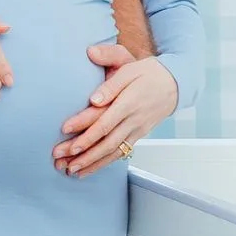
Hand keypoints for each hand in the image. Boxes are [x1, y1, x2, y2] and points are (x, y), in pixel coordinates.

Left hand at [54, 47, 176, 176]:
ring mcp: (136, 130)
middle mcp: (133, 120)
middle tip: (60, 157)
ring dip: (90, 163)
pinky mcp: (137, 136)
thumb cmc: (148, 73)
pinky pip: (119, 154)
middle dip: (82, 151)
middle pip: (105, 140)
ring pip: (112, 151)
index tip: (64, 130)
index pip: (104, 118)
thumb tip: (93, 96)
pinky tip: (87, 170)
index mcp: (128, 101)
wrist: (175, 84)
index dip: (84, 125)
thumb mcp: (129, 65)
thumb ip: (109, 77)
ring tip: (70, 170)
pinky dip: (102, 164)